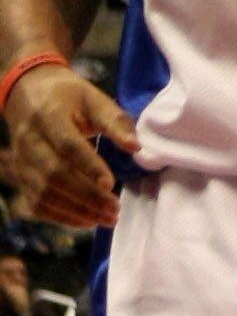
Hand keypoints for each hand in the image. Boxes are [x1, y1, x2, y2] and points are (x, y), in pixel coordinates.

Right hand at [3, 67, 135, 228]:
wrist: (28, 95)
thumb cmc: (68, 97)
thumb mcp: (93, 98)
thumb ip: (115, 121)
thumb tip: (136, 147)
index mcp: (48, 115)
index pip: (67, 145)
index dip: (88, 166)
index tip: (110, 184)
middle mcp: (29, 140)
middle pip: (55, 174)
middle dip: (86, 196)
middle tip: (114, 209)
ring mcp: (21, 162)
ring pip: (44, 193)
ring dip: (76, 211)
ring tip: (106, 218)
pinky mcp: (21, 178)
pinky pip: (36, 204)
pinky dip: (60, 217)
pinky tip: (86, 220)